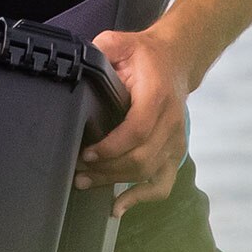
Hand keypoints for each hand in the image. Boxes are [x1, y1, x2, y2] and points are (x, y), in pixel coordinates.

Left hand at [79, 23, 193, 208]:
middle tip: (77, 172)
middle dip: (107, 169)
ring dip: (116, 182)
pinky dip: (142, 198)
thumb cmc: (143, 54)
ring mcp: (176, 139)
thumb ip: (100, 51)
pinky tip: (118, 208)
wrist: (176, 60)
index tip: (86, 153)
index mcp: (156, 95)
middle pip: (141, 157)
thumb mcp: (119, 42)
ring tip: (85, 183)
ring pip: (149, 171)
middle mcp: (171, 121)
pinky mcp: (175, 151)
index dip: (111, 147)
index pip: (137, 130)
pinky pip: (163, 182)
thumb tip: (75, 66)